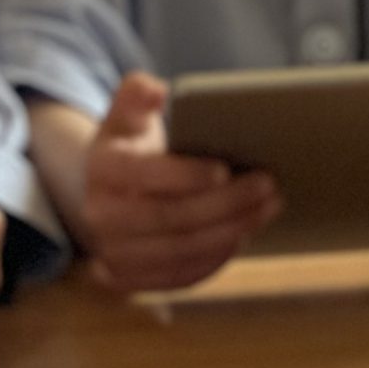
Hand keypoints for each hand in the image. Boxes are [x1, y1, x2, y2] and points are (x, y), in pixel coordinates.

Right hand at [77, 74, 278, 291]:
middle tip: (268, 186)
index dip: (185, 175)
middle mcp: (99, 216)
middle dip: (224, 204)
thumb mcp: (129, 114)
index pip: (143, 175)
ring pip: (180, 251)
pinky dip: (217, 258)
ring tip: (268, 207)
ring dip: (230, 232)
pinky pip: (180, 276)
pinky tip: (244, 233)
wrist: (113, 194)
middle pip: (169, 218)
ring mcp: (113, 252)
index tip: (224, 169)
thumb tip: (154, 88)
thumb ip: (137, 93)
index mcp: (101, 168)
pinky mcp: (132, 279)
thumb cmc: (133, 147)